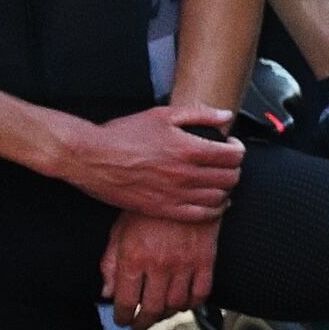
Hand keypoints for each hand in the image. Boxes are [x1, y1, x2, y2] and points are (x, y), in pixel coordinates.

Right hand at [56, 104, 241, 221]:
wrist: (90, 157)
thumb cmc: (123, 134)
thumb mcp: (161, 114)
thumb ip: (199, 114)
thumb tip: (227, 116)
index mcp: (188, 149)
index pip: (233, 156)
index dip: (238, 150)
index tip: (231, 146)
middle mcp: (185, 174)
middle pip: (231, 177)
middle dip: (234, 168)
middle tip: (225, 163)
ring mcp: (175, 194)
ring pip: (220, 197)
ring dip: (226, 189)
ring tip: (218, 180)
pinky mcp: (163, 209)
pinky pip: (201, 215)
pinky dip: (215, 210)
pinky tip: (214, 202)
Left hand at [102, 207, 221, 329]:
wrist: (184, 185)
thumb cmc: (148, 208)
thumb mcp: (119, 229)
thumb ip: (110, 262)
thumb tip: (106, 292)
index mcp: (133, 257)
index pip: (126, 301)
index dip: (123, 316)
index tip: (123, 320)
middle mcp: (159, 264)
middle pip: (152, 309)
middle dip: (143, 322)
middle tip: (139, 324)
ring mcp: (184, 263)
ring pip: (177, 305)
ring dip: (166, 314)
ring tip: (159, 313)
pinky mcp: (205, 260)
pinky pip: (201, 293)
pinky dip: (192, 303)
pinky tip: (183, 301)